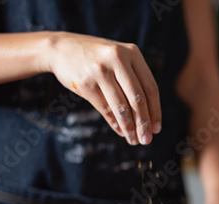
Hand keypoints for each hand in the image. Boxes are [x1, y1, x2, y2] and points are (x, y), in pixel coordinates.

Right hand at [43, 32, 160, 144]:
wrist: (61, 48)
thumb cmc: (97, 58)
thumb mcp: (119, 58)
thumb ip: (134, 79)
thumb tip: (149, 116)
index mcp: (132, 53)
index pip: (150, 87)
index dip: (155, 111)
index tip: (157, 129)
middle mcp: (118, 59)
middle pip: (137, 98)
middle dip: (144, 123)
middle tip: (146, 139)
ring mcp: (100, 70)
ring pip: (121, 106)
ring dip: (129, 127)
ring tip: (133, 140)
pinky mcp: (85, 82)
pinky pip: (104, 108)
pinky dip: (114, 122)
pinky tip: (120, 131)